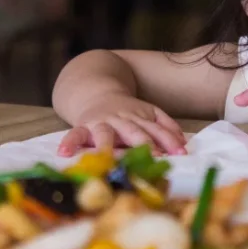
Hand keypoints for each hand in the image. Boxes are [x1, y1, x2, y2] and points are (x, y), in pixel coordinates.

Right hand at [57, 93, 186, 155]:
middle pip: (133, 132)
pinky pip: (75, 134)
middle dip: (142, 143)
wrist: (96, 91)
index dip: (168, 141)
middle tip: (151, 157)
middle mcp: (121, 119)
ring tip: (106, 156)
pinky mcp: (82, 126)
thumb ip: (167, 127)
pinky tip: (64, 153)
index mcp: (140, 117)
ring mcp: (101, 122)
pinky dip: (69, 143)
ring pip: (105, 133)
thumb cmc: (126, 111)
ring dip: (106, 145)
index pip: (157, 130)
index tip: (179, 154)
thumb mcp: (150, 113)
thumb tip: (183, 145)